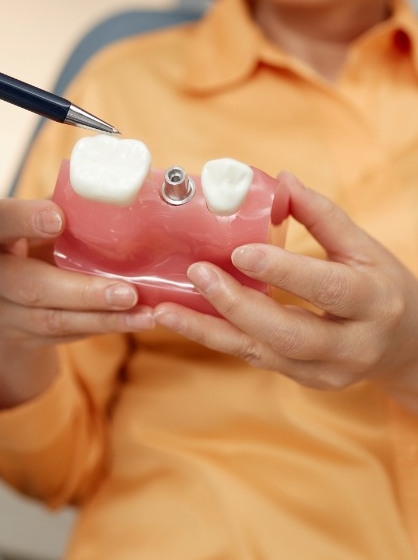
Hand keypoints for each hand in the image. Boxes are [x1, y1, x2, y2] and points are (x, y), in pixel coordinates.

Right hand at [0, 198, 153, 406]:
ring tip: (144, 315)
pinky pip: (63, 335)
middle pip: (30, 286)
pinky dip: (101, 327)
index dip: (25, 219)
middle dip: (83, 291)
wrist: (8, 296)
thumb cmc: (36, 243)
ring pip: (51, 319)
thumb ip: (69, 209)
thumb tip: (125, 193)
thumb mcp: (42, 222)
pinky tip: (132, 322)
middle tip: (128, 292)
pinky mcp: (16, 337)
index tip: (59, 218)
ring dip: (102, 318)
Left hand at [154, 172, 417, 410]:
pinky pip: (253, 357)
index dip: (283, 270)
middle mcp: (350, 345)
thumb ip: (323, 215)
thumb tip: (281, 179)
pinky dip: (217, 338)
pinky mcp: (303, 379)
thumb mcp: (363, 247)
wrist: (404, 344)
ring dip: (209, 331)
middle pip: (287, 332)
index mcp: (372, 302)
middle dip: (236, 305)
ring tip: (166, 310)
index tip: (240, 251)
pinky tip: (183, 321)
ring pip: (261, 353)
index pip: (326, 287)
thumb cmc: (381, 286)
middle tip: (196, 274)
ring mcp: (324, 371)